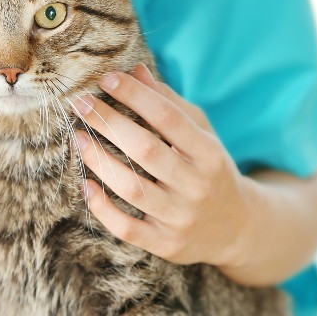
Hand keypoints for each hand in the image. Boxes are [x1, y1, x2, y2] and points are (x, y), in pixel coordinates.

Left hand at [73, 64, 253, 267]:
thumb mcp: (203, 136)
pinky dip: (102, 208)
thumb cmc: (211, 172)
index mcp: (210, 154)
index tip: (107, 78)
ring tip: (78, 138)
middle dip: (109, 122)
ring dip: (99, 161)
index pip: (168, 117)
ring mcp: (181, 218)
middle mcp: (197, 186)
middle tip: (80, 103)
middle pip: (146, 150)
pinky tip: (85, 185)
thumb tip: (135, 70)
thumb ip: (170, 105)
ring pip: (131, 188)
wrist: (238, 230)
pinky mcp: (165, 244)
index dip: (135, 95)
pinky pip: (126, 227)